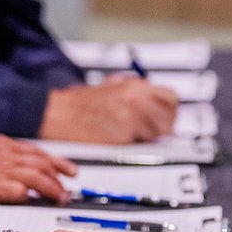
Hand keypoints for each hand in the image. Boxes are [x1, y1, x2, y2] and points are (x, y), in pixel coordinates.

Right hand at [0, 129, 76, 202]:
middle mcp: (3, 154)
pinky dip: (28, 195)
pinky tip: (34, 201)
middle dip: (59, 175)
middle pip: (41, 163)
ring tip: (59, 197)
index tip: (68, 170)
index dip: (55, 162)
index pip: (36, 152)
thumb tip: (15, 167)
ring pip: (35, 176)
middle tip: (69, 187)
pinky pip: (16, 189)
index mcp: (0, 145)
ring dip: (51, 187)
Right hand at [39, 76, 177, 142]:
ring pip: (158, 134)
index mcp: (134, 86)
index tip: (164, 117)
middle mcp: (135, 101)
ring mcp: (130, 119)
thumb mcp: (112, 86)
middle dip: (163, 127)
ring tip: (131, 135)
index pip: (172, 98)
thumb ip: (135, 90)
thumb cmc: (80, 104)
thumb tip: (153, 99)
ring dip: (149, 137)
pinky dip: (133, 145)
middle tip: (152, 131)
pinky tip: (118, 139)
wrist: (59, 114)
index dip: (170, 110)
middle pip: (169, 119)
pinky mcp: (122, 138)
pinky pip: (139, 145)